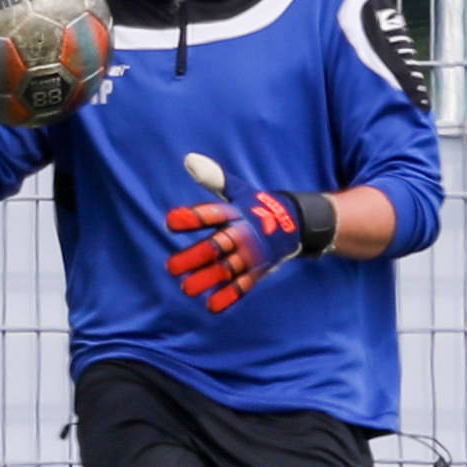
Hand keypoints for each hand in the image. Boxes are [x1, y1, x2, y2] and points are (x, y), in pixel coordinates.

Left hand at [166, 153, 303, 312]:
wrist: (295, 222)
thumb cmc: (255, 205)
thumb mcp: (238, 190)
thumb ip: (213, 178)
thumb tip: (189, 160)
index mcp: (236, 212)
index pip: (212, 214)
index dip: (192, 218)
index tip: (171, 222)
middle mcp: (243, 234)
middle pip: (217, 246)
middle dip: (195, 257)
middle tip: (171, 268)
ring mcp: (251, 254)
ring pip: (227, 268)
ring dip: (207, 279)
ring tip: (187, 289)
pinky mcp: (258, 270)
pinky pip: (244, 285)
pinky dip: (230, 296)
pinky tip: (212, 306)